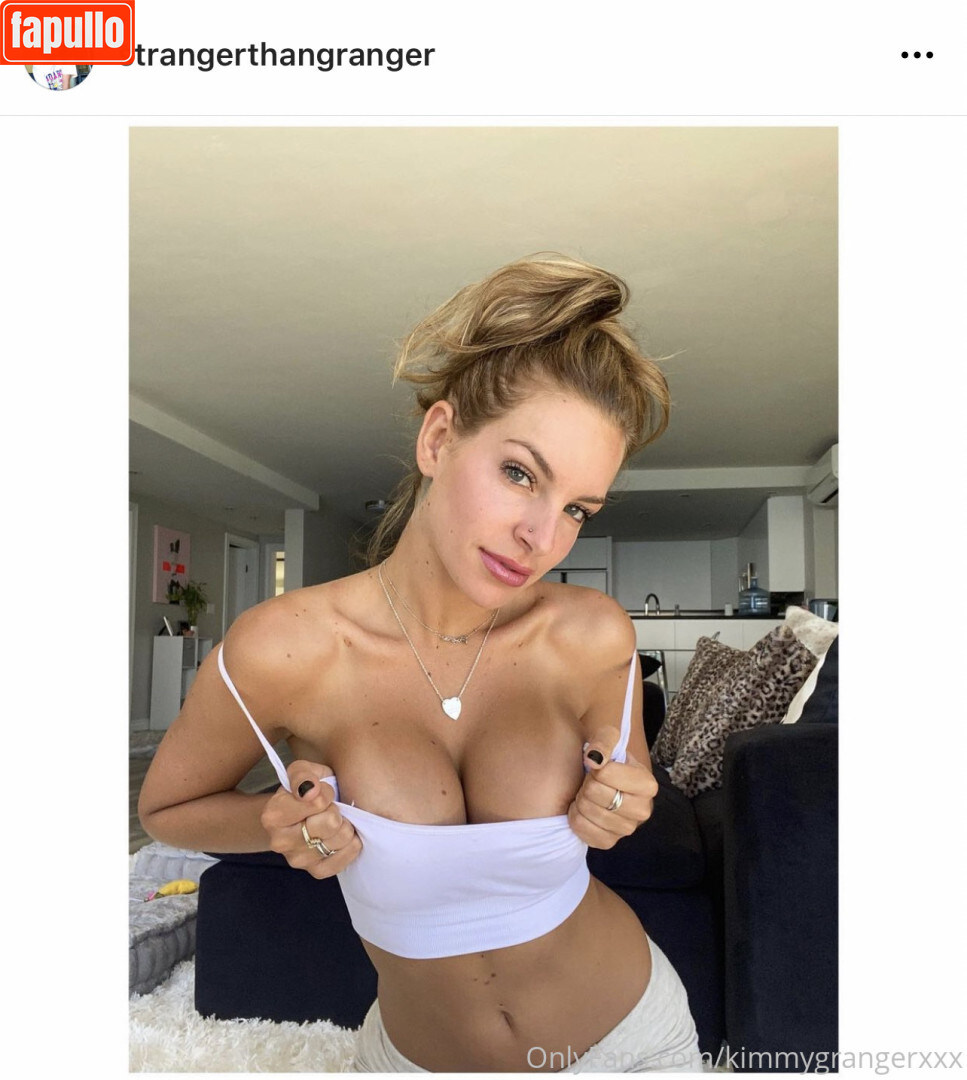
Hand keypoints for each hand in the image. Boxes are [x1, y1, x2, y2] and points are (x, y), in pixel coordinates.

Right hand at [260, 760, 360, 878]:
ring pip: (342, 838)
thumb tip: (311, 789)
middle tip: (329, 808)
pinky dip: (350, 845)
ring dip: (345, 825)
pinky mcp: (316, 872)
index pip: (317, 803)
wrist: (302, 814)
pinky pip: (345, 859)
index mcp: (272, 816)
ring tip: (335, 820)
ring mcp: (298, 860)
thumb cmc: (305, 790)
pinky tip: (342, 835)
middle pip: (331, 823)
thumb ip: (303, 775)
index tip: (321, 792)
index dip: (326, 793)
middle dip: (336, 810)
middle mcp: (280, 842)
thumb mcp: (301, 771)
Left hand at [567, 727, 658, 848]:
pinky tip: (582, 810)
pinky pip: (583, 831)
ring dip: (580, 800)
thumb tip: (595, 760)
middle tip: (590, 782)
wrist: (602, 783)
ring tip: (587, 794)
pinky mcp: (609, 843)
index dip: (594, 767)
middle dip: (586, 784)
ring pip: (587, 812)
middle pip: (595, 793)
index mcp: (647, 784)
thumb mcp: (608, 738)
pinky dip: (576, 818)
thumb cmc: (606, 759)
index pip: (605, 774)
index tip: (597, 767)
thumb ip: (603, 741)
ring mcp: (627, 829)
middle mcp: (643, 810)